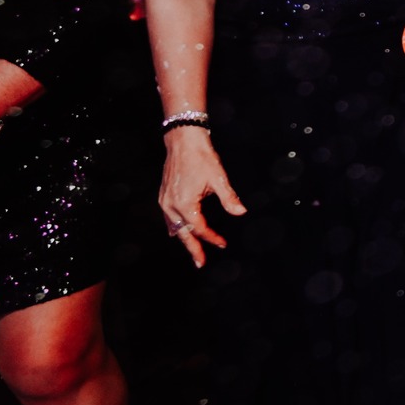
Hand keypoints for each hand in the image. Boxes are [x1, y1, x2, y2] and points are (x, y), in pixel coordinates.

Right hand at [159, 127, 245, 267]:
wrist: (183, 141)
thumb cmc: (201, 157)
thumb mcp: (219, 178)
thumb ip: (229, 198)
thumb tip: (240, 212)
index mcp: (184, 204)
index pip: (199, 228)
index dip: (212, 237)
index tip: (222, 243)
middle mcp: (171, 205)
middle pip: (183, 233)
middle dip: (193, 249)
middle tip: (200, 263)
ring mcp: (165, 201)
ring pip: (174, 227)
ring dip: (184, 239)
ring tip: (193, 251)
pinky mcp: (164, 196)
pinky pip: (168, 218)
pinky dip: (176, 228)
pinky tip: (179, 233)